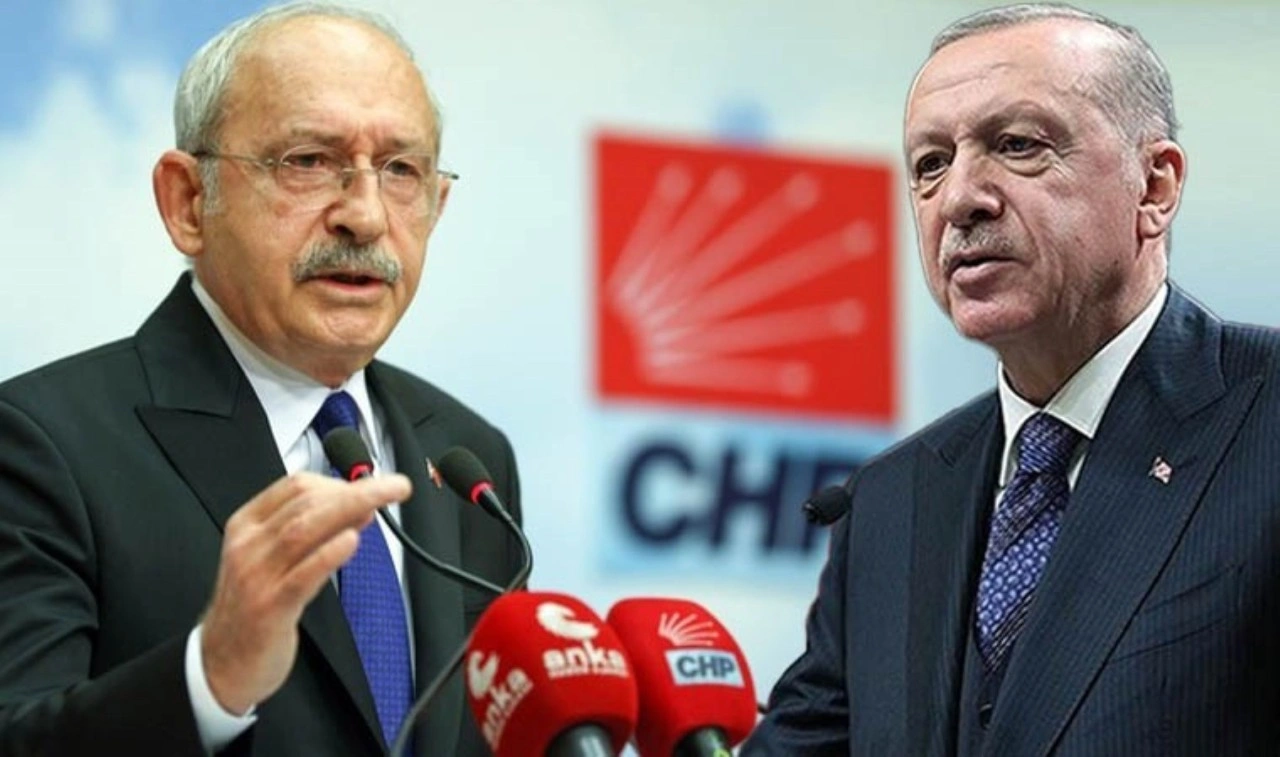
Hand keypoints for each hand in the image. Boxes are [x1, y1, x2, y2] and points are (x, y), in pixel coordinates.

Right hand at [200, 471, 411, 714]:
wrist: (220, 664)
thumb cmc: (252, 609)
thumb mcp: (276, 561)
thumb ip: (314, 534)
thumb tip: (361, 508)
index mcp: (247, 527)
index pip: (295, 487)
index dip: (340, 480)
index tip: (373, 483)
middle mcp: (249, 546)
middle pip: (306, 504)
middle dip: (356, 490)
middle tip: (394, 487)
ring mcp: (257, 576)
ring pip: (304, 530)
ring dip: (350, 510)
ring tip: (381, 503)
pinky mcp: (269, 608)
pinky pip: (302, 574)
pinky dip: (329, 553)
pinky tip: (352, 541)